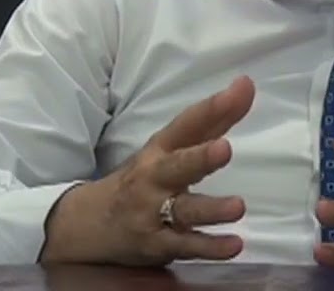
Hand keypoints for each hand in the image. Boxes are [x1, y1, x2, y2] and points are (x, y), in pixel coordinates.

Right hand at [40, 76, 255, 266]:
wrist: (86, 224)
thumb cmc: (143, 178)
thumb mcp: (171, 147)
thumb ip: (212, 120)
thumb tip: (247, 85)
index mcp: (160, 149)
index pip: (186, 125)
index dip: (212, 108)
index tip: (240, 90)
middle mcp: (154, 178)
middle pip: (177, 166)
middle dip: (200, 158)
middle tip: (224, 149)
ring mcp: (153, 213)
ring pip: (183, 210)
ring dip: (211, 208)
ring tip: (238, 206)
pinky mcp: (157, 245)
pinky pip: (185, 246)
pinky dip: (209, 248)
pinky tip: (233, 245)